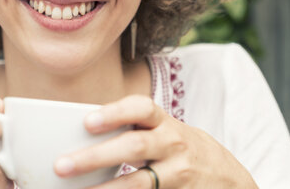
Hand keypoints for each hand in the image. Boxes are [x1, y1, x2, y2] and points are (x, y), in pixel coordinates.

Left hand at [54, 95, 257, 187]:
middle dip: (95, 156)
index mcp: (165, 122)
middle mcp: (174, 144)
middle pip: (134, 146)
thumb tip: (84, 134)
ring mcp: (179, 174)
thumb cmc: (180, 148)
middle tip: (62, 165)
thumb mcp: (165, 131)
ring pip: (139, 183)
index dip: (114, 112)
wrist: (226, 176)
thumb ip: (136, 129)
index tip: (87, 122)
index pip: (141, 108)